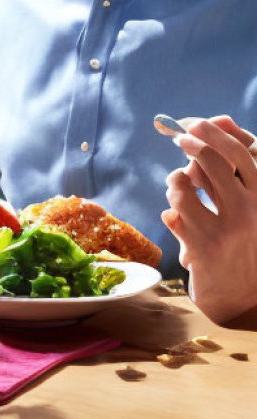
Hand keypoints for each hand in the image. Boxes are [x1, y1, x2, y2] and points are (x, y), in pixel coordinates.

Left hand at [161, 115, 256, 323]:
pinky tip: (176, 218)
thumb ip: (235, 168)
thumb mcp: (249, 206)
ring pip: (183, 185)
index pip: (240, 152)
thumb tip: (221, 117)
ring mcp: (226, 229)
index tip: (191, 124)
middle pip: (210, 160)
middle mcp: (249, 211)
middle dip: (189, 143)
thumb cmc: (245, 245)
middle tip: (178, 138)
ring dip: (175, 182)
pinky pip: (172, 214)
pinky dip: (170, 211)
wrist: (248, 302)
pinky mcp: (202, 248)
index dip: (213, 132)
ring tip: (178, 188)